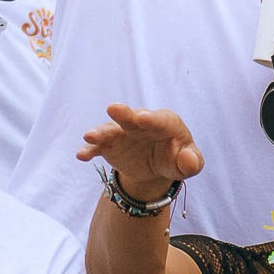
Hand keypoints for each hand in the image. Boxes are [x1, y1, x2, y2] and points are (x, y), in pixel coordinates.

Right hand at [77, 103, 202, 204]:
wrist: (156, 165)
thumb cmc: (177, 159)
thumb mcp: (189, 163)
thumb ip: (192, 162)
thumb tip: (187, 159)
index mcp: (165, 123)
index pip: (160, 119)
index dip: (151, 119)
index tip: (142, 118)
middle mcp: (141, 123)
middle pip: (131, 116)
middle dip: (123, 113)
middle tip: (113, 108)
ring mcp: (123, 133)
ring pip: (110, 130)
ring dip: (100, 132)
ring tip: (89, 136)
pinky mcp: (110, 145)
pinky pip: (98, 147)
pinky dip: (89, 150)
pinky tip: (81, 155)